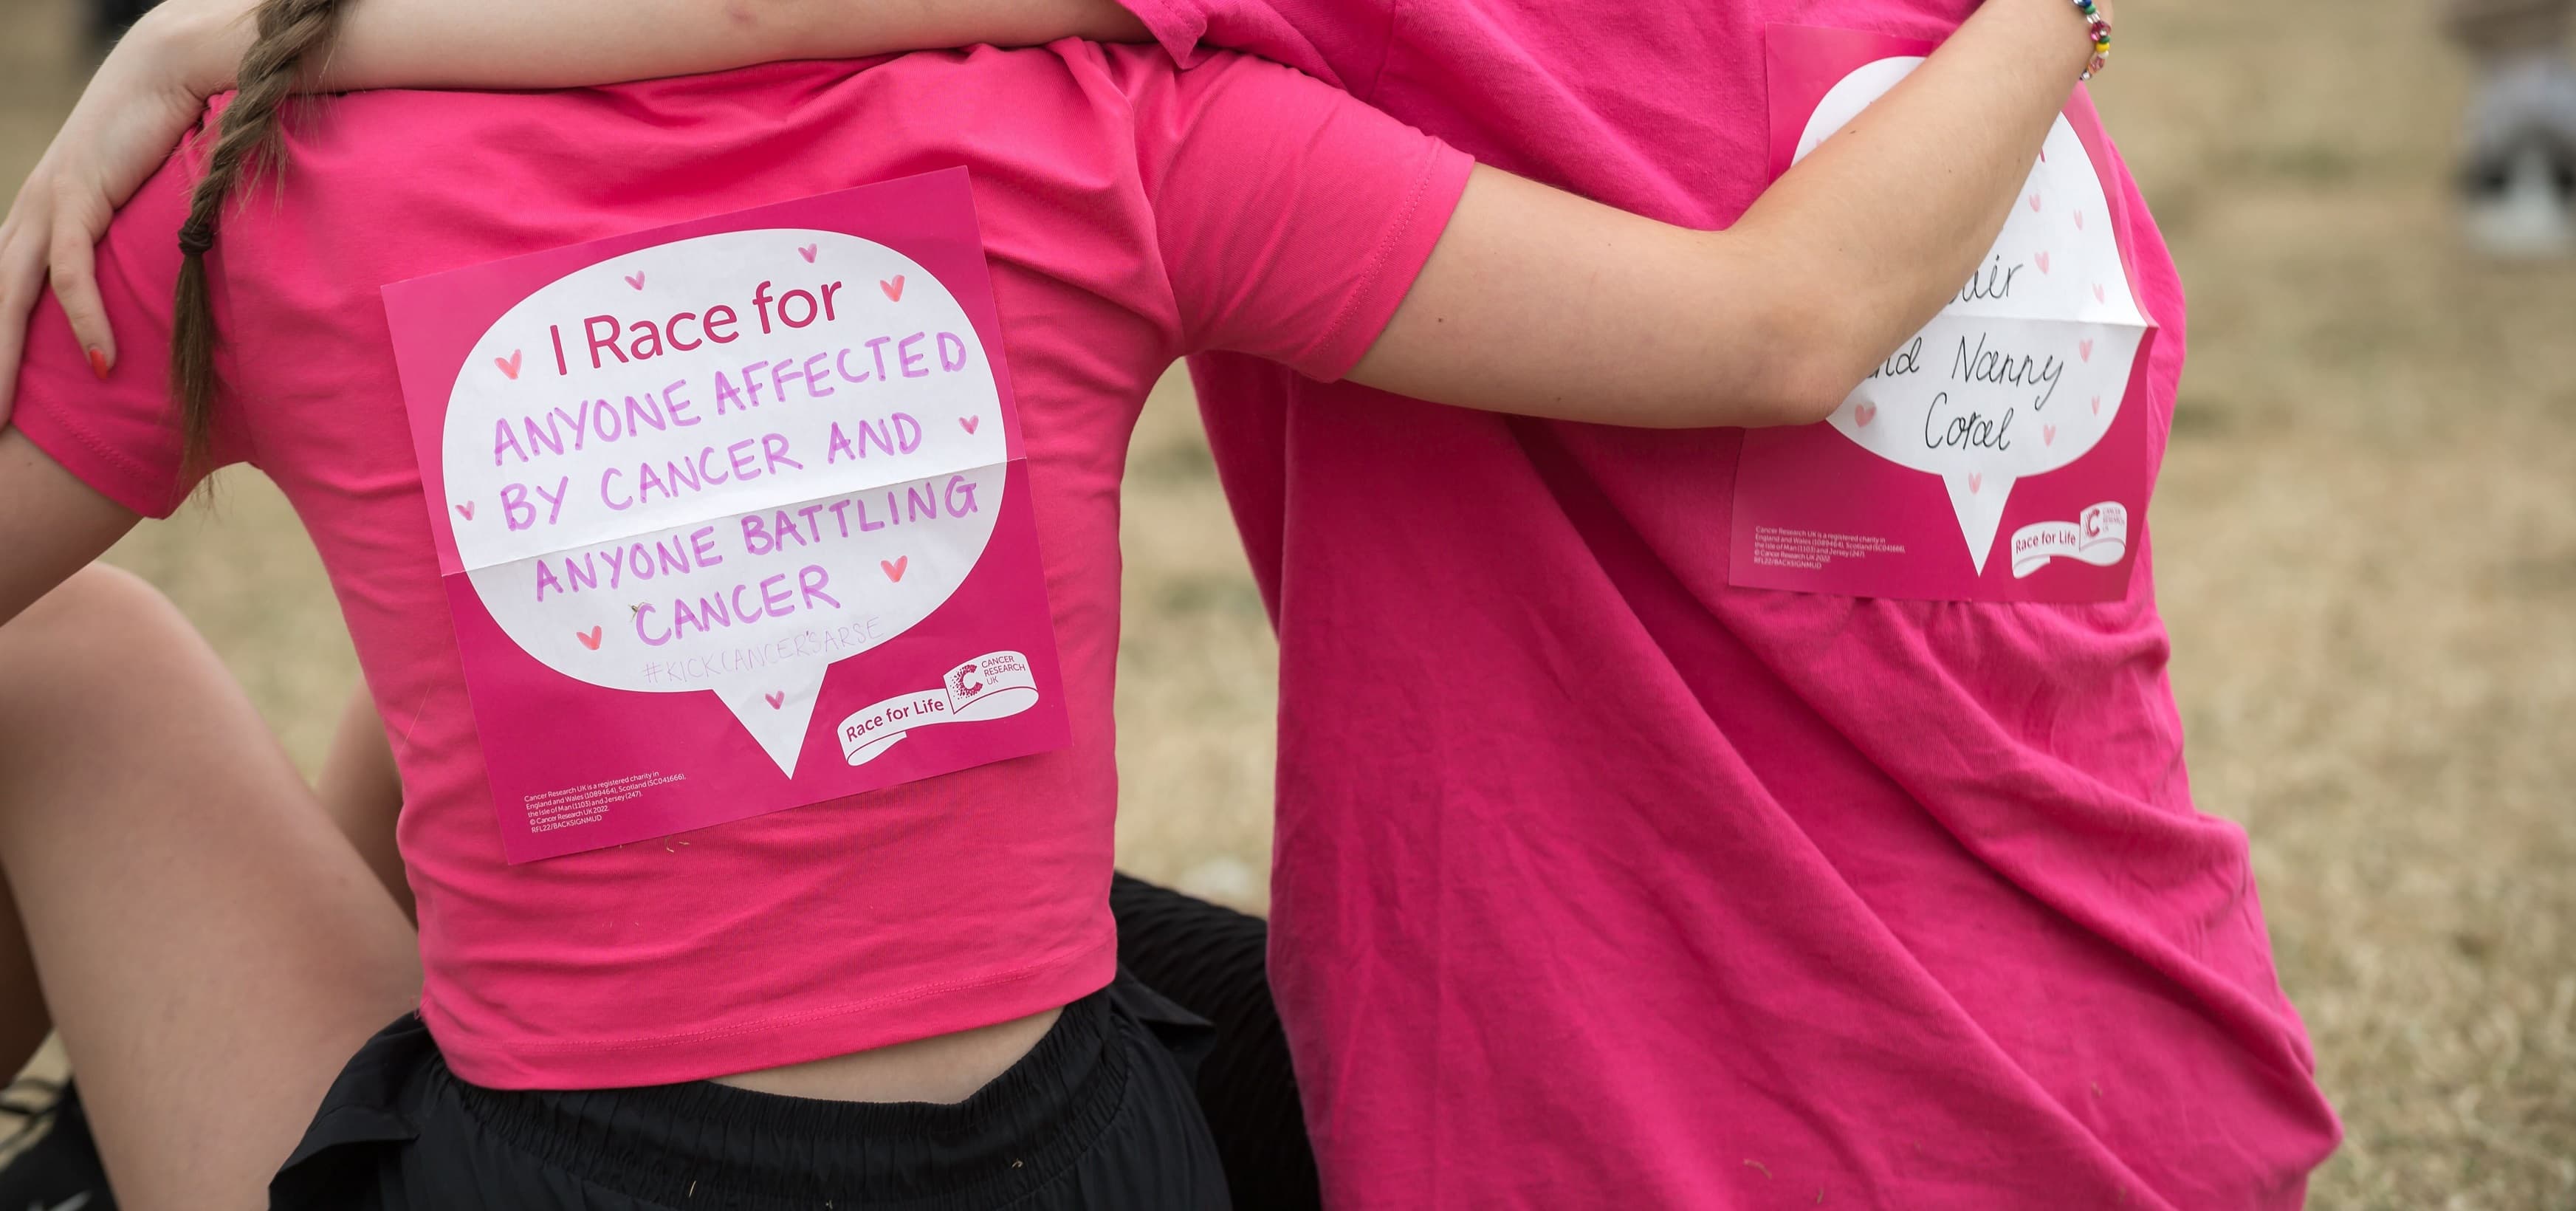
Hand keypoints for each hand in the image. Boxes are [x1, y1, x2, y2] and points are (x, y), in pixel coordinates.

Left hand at [0, 0, 253, 424]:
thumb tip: (194, 286)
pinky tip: (98, 362)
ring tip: (5, 415)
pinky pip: (69, 272)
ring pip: (8, 294)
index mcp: (45, 213)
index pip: (5, 287)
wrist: (174, 64)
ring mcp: (48, 200)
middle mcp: (33, 209)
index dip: (1, 340)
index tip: (8, 395)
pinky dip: (83, 320)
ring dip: (3, 357)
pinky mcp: (77, 194)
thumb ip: (157, 241)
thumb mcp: (156, 200)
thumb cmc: (179, 128)